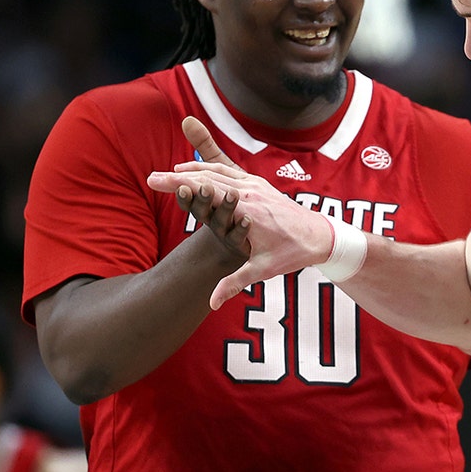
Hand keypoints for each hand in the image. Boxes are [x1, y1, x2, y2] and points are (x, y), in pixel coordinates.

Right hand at [148, 117, 334, 309]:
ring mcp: (255, 185)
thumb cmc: (292, 253)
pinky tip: (193, 170)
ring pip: (218, 171)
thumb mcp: (263, 270)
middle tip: (151, 179)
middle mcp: (251, 192)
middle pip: (208, 177)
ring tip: (166, 174)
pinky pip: (229, 171)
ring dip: (191, 170)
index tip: (157, 183)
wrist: (319, 235)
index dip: (182, 187)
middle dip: (178, 178)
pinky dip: (209, 168)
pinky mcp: (258, 184)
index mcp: (249, 210)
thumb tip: (210, 303)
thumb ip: (235, 283)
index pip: (209, 192)